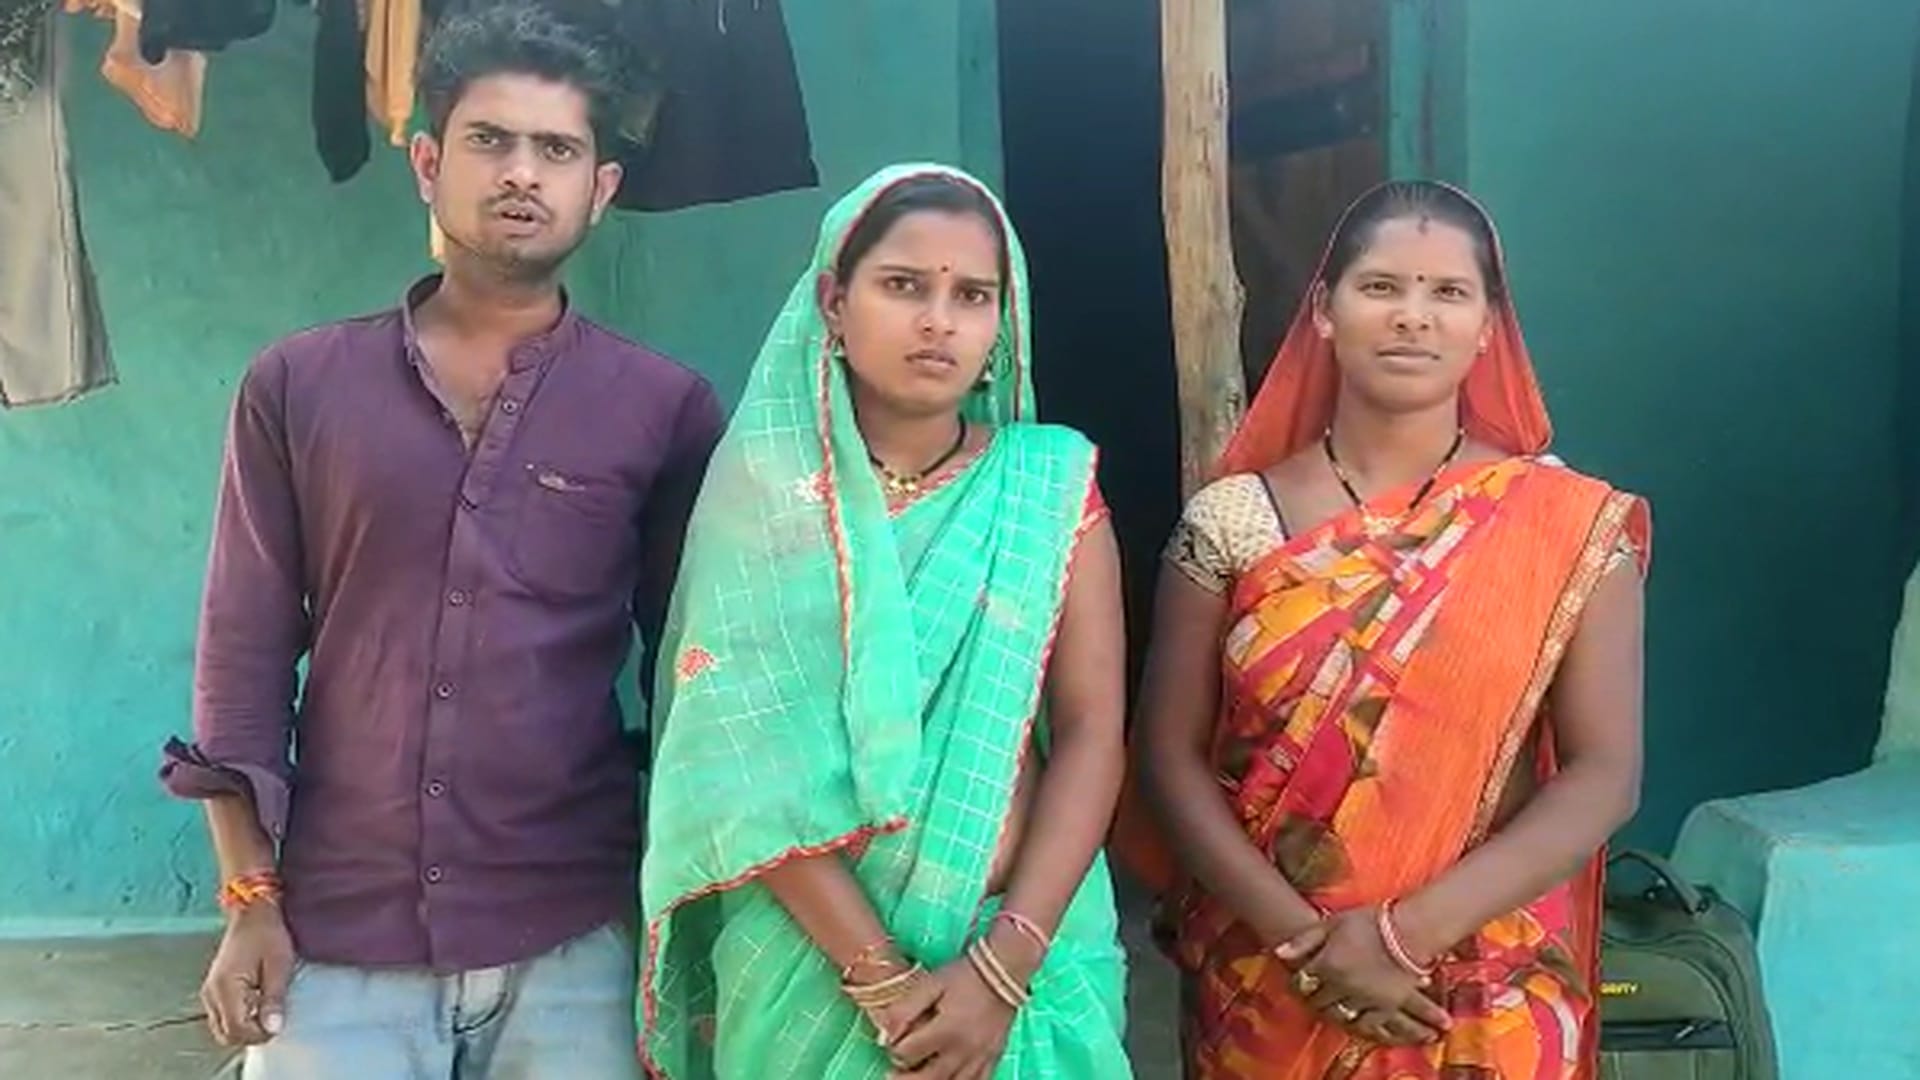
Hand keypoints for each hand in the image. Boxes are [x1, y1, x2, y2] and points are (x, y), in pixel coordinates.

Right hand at [200, 903, 294, 1045]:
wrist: (252, 912)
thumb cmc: (267, 934)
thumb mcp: (279, 965)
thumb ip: (274, 999)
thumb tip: (273, 1028)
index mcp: (226, 987)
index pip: (236, 1030)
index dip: (259, 1034)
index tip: (277, 1024)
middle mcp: (211, 993)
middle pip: (225, 1035)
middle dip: (250, 1035)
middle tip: (272, 1020)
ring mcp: (209, 992)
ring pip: (221, 1028)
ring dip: (243, 1027)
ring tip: (265, 1009)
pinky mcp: (213, 989)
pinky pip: (221, 1016)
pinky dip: (237, 1018)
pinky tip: (255, 1003)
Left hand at [882, 958, 1016, 1079]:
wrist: (1003, 972)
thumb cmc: (964, 977)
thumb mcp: (930, 985)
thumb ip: (904, 1010)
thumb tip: (885, 1036)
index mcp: (945, 1031)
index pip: (908, 1054)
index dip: (895, 1051)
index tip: (894, 1044)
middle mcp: (963, 1051)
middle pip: (928, 1079)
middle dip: (906, 1079)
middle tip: (893, 1076)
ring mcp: (979, 1059)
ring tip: (917, 1077)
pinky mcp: (992, 1059)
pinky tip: (949, 1079)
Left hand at [1275, 909, 1449, 1045]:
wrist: (1413, 931)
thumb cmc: (1370, 921)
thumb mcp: (1333, 923)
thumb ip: (1305, 940)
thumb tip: (1278, 953)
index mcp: (1327, 964)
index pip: (1302, 983)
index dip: (1298, 983)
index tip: (1300, 982)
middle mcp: (1343, 986)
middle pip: (1318, 1002)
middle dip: (1314, 999)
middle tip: (1315, 996)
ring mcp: (1364, 999)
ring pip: (1340, 1016)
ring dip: (1334, 1013)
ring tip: (1334, 1006)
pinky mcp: (1386, 1008)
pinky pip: (1366, 1025)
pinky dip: (1358, 1024)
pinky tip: (1355, 1019)